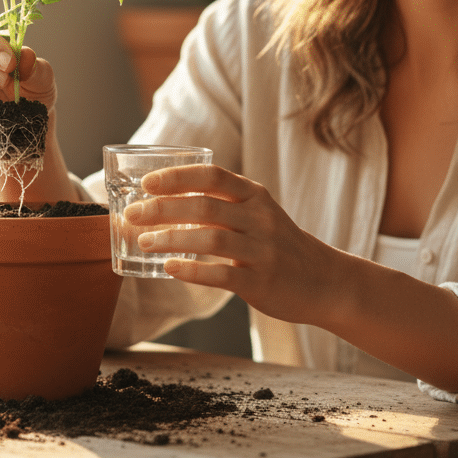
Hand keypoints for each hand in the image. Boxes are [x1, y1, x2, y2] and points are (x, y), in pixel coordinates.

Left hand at [124, 165, 349, 327]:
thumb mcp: (258, 215)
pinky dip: (192, 270)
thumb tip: (166, 203)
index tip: (147, 183)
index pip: (213, 176)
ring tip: (143, 242)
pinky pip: (221, 274)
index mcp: (255, 196)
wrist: (324, 281)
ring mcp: (262, 250)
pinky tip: (170, 268)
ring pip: (209, 238)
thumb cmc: (279, 246)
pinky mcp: (261, 281)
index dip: (178, 177)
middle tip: (133, 215)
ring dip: (171, 239)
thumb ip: (223, 206)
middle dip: (162, 209)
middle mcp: (260, 218)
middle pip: (204, 206)